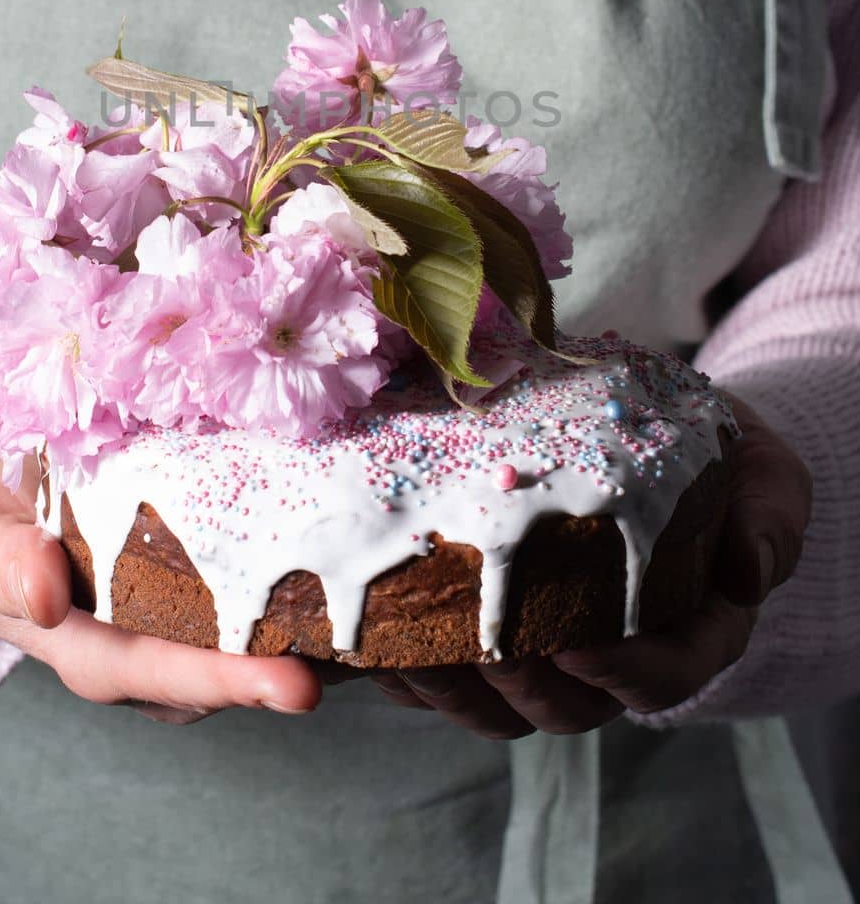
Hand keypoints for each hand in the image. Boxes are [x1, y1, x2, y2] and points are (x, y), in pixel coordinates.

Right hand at [0, 427, 321, 723]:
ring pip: (234, 633)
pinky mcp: (186, 579)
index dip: (225, 680)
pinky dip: (278, 574)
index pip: (161, 671)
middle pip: (215, 666)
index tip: (291, 687)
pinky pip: (237, 586)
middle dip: (276, 668)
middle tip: (346, 664)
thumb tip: (42, 590)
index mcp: (82, 644)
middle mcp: (135, 643)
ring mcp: (164, 618)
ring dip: (292, 626)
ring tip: (361, 606)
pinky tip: (326, 543)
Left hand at [372, 392, 811, 735]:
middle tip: (479, 645)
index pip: (664, 675)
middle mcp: (613, 653)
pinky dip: (403, 666)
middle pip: (568, 706)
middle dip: (520, 687)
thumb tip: (747, 574)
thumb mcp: (763, 473)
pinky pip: (444, 672)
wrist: (649, 430)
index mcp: (688, 627)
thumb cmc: (711, 454)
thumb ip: (768, 518)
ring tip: (409, 648)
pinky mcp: (483, 625)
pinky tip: (367, 637)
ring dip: (450, 690)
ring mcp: (545, 646)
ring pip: (497, 706)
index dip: (621, 676)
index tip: (576, 647)